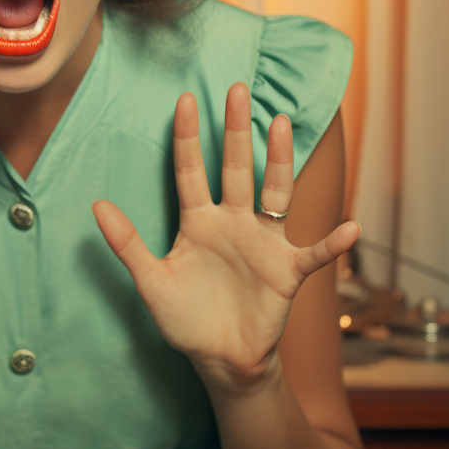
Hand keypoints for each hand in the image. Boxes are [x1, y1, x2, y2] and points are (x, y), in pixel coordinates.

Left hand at [92, 83, 358, 391]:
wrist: (220, 359)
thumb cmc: (185, 317)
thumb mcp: (151, 281)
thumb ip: (127, 243)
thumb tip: (96, 205)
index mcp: (198, 221)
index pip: (190, 171)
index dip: (187, 137)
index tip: (184, 99)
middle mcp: (233, 222)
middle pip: (235, 167)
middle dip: (235, 129)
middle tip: (237, 90)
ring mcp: (262, 243)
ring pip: (273, 192)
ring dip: (279, 160)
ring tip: (280, 124)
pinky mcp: (286, 271)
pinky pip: (313, 254)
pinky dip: (332, 243)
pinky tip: (351, 228)